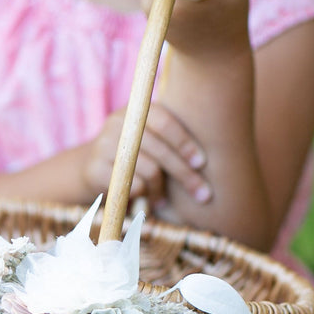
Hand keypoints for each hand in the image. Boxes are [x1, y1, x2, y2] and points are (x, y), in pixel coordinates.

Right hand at [84, 102, 211, 204]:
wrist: (89, 167)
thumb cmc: (135, 153)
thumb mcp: (150, 137)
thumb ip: (172, 134)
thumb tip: (224, 139)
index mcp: (137, 110)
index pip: (165, 121)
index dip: (185, 143)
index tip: (202, 163)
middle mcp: (118, 123)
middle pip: (160, 150)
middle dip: (185, 175)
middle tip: (203, 194)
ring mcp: (103, 145)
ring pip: (148, 171)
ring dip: (161, 191)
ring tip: (165, 201)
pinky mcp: (94, 169)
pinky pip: (132, 186)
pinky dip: (144, 196)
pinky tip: (147, 202)